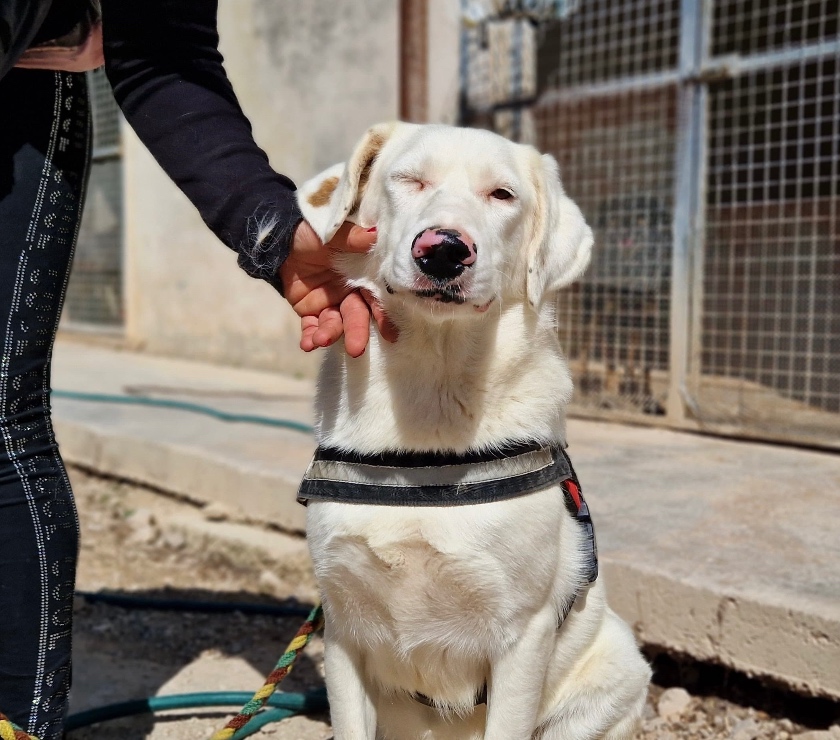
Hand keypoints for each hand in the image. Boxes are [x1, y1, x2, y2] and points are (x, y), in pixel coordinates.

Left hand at [280, 221, 397, 356]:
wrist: (282, 238)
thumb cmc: (313, 231)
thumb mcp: (334, 231)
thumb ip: (354, 238)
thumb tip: (375, 235)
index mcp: (361, 275)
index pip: (375, 297)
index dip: (381, 314)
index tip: (389, 334)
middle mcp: (350, 292)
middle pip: (356, 316)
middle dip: (356, 332)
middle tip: (356, 349)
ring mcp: (330, 303)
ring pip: (334, 323)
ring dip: (330, 334)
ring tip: (321, 340)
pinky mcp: (310, 310)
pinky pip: (311, 326)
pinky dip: (310, 337)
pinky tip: (308, 344)